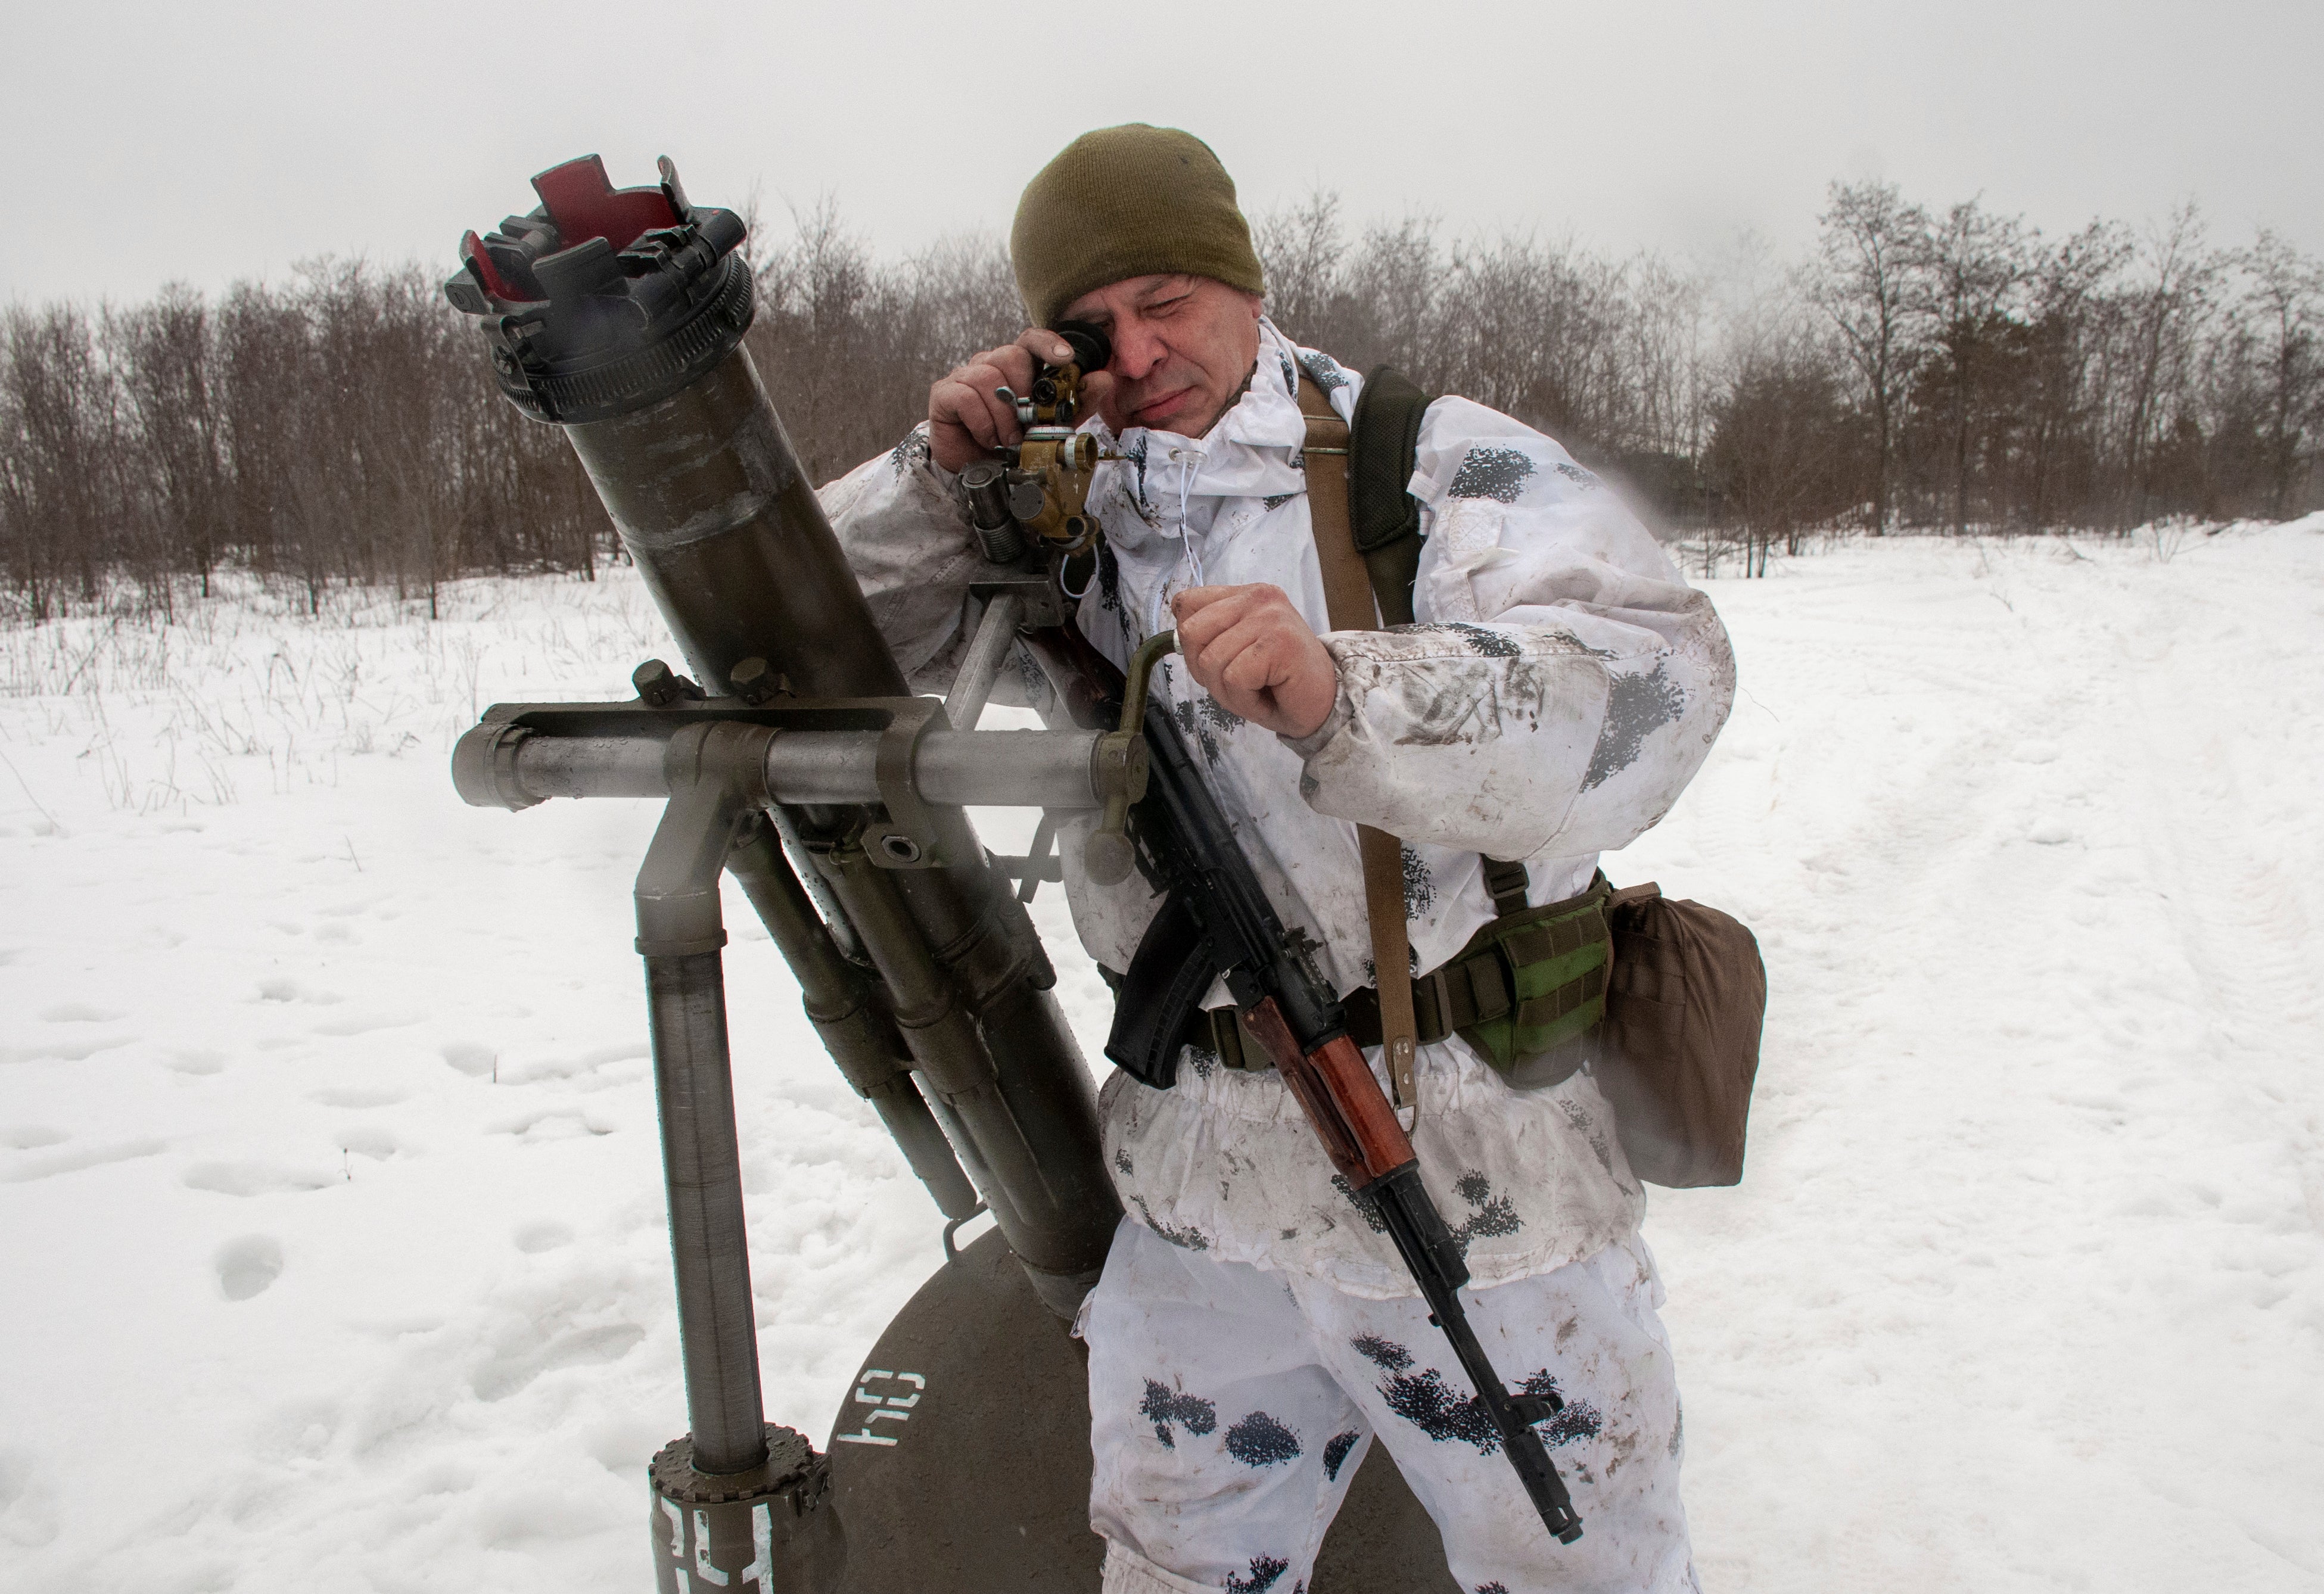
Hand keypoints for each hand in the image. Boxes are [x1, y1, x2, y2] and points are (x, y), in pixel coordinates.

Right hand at [927, 329, 1118, 472]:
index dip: (1047, 343)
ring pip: (987, 376)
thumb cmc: (1010, 444)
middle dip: (1024, 393)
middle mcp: (989, 364)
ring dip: (1003, 416)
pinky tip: (986, 438)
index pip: (1030, 339)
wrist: (974, 472)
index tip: (1065, 359)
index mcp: (1016, 368)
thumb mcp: (1051, 426)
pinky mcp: (944, 393)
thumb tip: (1104, 378)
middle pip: (1010, 355)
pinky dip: (982, 422)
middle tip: (1025, 424)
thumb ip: (1076, 403)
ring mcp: (965, 376)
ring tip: (1007, 440)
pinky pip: (966, 395)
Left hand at [1171, 584, 1337, 739]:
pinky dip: (1244, 699)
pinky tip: (1268, 694)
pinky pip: (1233, 678)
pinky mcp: (1278, 643)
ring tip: (1258, 688)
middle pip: (1190, 632)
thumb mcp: (1233, 653)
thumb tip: (1176, 632)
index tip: (1222, 661)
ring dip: (1228, 690)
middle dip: (1205, 670)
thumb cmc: (1278, 683)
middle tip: (1240, 681)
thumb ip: (1208, 635)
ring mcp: (1270, 617)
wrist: (1325, 705)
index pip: (1186, 603)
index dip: (1192, 644)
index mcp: (1245, 595)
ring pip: (1211, 660)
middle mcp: (1258, 597)